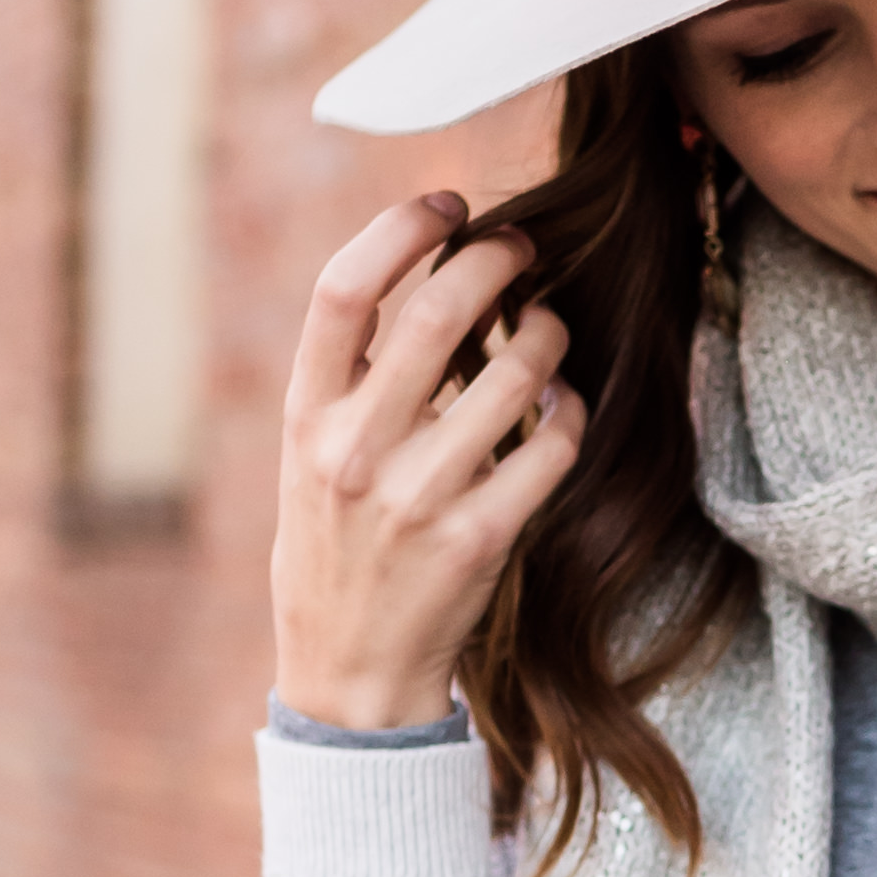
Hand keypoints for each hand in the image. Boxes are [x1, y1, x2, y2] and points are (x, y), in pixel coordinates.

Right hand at [271, 192, 583, 732]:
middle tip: (521, 248)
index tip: (446, 204)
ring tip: (549, 329)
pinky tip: (565, 404)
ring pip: (511, 376)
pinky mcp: (479, 541)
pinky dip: (570, 412)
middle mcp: (354, 452)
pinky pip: (550, 449)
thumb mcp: (309, 457)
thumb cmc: (334, 547)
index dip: (400, 229)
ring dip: (547, 335)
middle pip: (434, 316)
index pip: (342, 292)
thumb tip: (424, 277)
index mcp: (305, 418)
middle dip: (493, 261)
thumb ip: (350, 380)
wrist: (348, 672)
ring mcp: (418, 499)